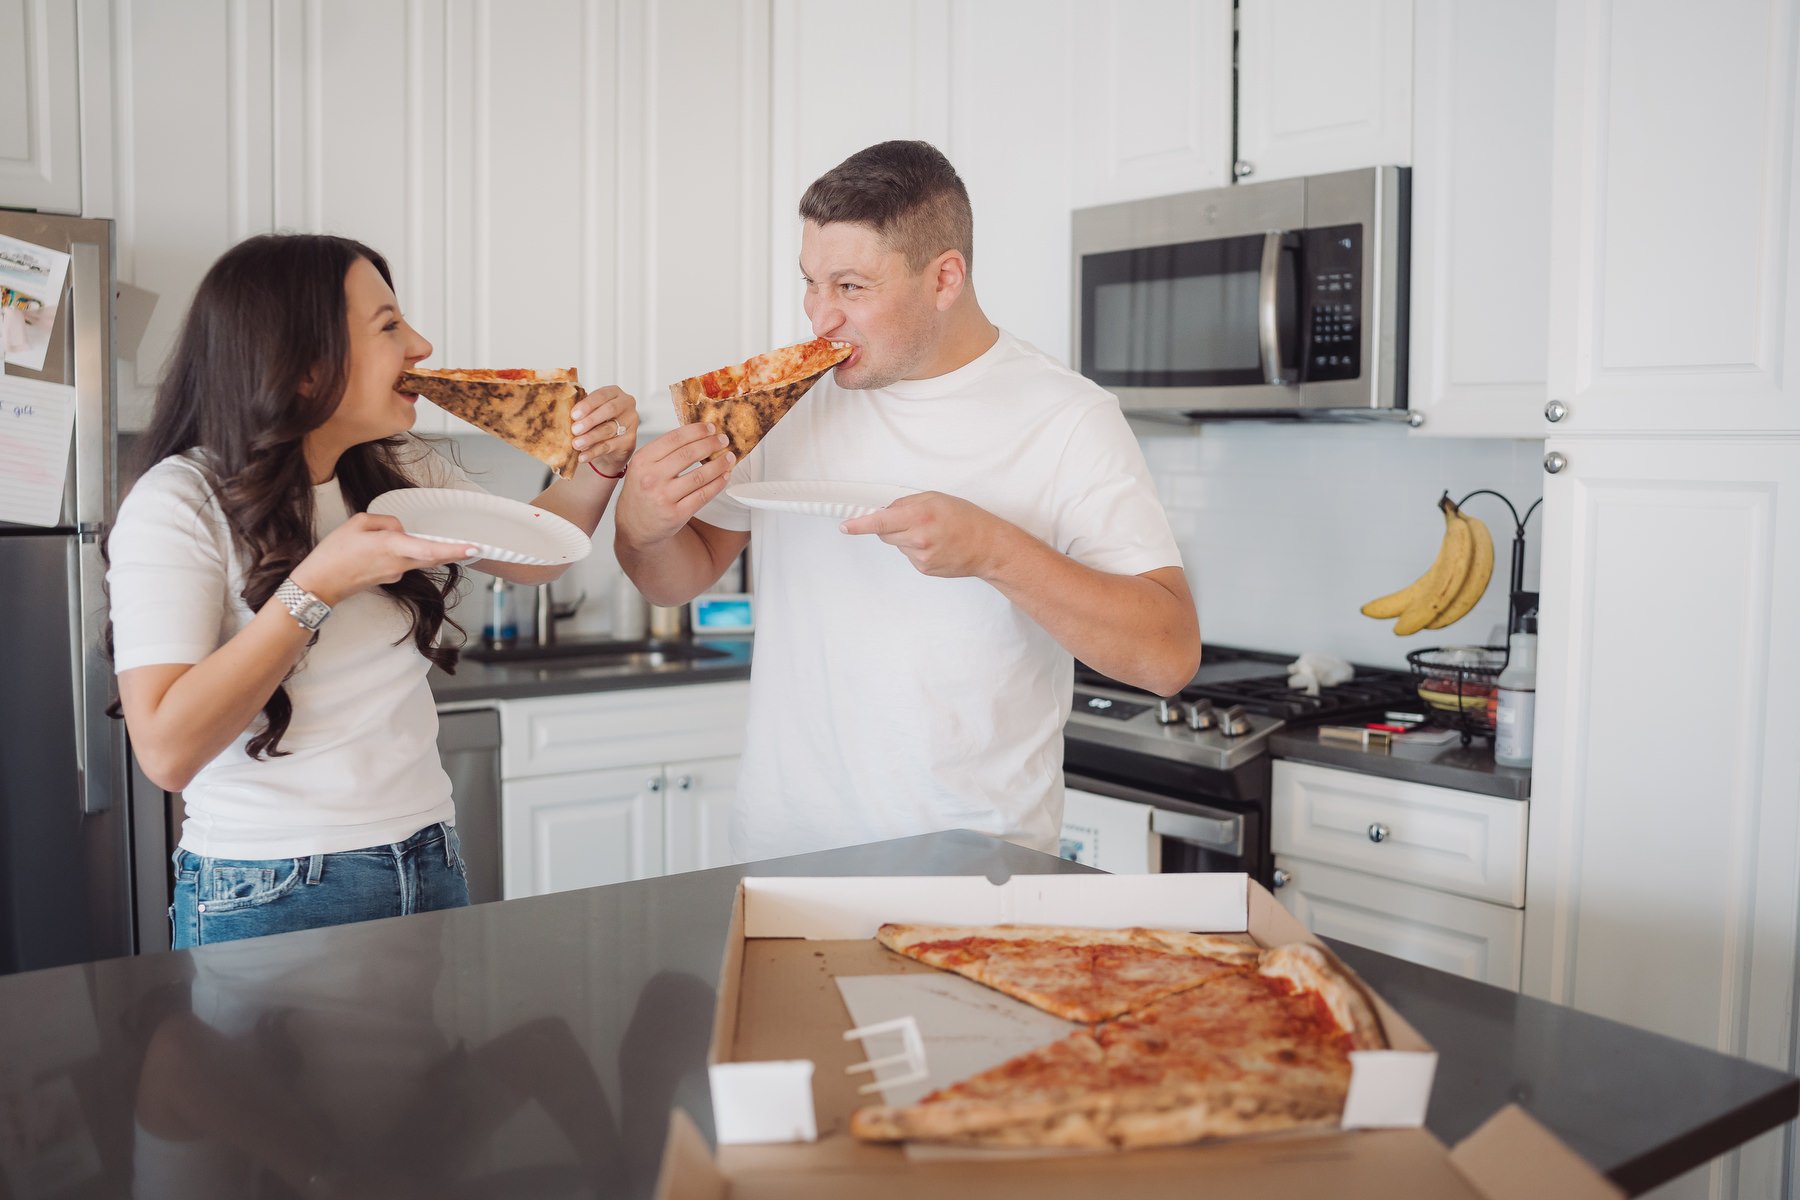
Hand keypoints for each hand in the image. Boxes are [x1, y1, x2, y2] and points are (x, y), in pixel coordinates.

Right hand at [289, 513, 476, 605]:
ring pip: (420, 558)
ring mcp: (395, 573)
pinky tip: (388, 548)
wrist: (320, 584)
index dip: (453, 548)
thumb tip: (401, 530)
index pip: (429, 548)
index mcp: (391, 546)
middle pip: (434, 556)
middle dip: (455, 551)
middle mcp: (398, 563)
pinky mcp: (390, 579)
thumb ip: (385, 522)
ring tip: (423, 542)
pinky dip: (406, 553)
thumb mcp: (357, 523)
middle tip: (475, 547)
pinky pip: (405, 562)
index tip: (473, 548)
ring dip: (428, 549)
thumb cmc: (334, 553)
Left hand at [570, 385, 636, 473]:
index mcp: (615, 393)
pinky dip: (594, 452)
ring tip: (576, 444)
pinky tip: (583, 456)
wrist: (612, 444)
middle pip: (610, 410)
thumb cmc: (598, 422)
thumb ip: (581, 410)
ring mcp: (631, 423)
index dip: (587, 405)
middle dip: (590, 420)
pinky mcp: (629, 441)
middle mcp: (626, 405)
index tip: (573, 415)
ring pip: (609, 429)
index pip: (602, 395)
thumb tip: (562, 412)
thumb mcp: (590, 411)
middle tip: (575, 430)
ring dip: (590, 437)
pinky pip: (609, 446)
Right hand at [615, 423, 734, 547]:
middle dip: (711, 444)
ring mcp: (663, 497)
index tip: (710, 428)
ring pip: (700, 476)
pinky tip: (724, 476)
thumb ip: (663, 452)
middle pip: (689, 454)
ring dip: (719, 464)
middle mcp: (651, 478)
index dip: (697, 431)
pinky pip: (703, 495)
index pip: (674, 438)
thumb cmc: (640, 493)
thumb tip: (697, 435)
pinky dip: (718, 484)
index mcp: (642, 460)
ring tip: (729, 458)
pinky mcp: (676, 514)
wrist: (634, 526)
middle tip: (723, 440)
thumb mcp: (641, 467)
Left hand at [839, 492, 1015, 578]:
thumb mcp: (936, 499)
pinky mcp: (924, 569)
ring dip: (906, 538)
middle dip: (891, 526)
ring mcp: (921, 557)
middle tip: (912, 521)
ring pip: (897, 545)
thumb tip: (885, 510)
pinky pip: (909, 555)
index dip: (860, 525)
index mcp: (920, 516)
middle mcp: (918, 538)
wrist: (989, 547)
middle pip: (884, 534)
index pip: (880, 521)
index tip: (846, 527)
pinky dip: (916, 549)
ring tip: (931, 534)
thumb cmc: (967, 520)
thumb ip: (907, 503)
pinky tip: (935, 546)